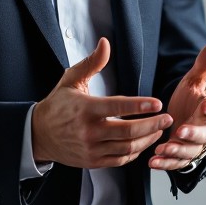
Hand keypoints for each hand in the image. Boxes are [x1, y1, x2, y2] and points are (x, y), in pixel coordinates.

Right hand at [32, 38, 172, 168]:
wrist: (38, 134)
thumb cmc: (57, 104)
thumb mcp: (71, 79)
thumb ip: (92, 63)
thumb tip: (105, 42)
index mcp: (85, 109)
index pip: (117, 107)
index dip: (140, 105)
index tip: (157, 103)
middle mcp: (89, 131)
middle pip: (128, 132)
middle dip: (152, 125)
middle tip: (167, 117)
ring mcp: (91, 149)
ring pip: (126, 148)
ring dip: (147, 139)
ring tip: (160, 129)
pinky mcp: (92, 162)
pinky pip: (119, 160)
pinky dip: (135, 153)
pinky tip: (144, 142)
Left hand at [149, 41, 205, 171]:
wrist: (184, 117)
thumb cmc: (191, 97)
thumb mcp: (195, 80)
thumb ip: (204, 64)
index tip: (204, 106)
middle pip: (205, 136)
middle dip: (193, 135)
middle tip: (180, 132)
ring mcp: (195, 146)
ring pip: (189, 152)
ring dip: (176, 152)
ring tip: (161, 149)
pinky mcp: (182, 157)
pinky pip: (175, 163)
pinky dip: (165, 164)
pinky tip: (152, 162)